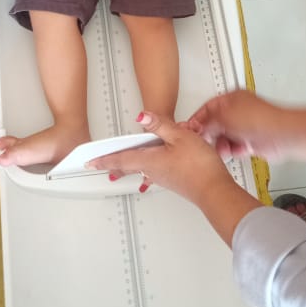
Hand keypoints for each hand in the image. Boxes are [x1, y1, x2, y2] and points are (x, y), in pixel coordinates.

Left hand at [88, 112, 261, 244]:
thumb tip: (142, 116)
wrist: (215, 191)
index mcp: (149, 160)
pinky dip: (147, 168)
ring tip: (120, 169)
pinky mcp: (175, 180)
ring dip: (130, 167)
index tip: (90, 161)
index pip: (120, 158)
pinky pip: (154, 172)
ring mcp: (164, 178)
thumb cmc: (199, 167)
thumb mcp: (180, 136)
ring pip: (141, 169)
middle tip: (100, 166)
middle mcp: (153, 171)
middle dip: (113, 165)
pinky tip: (153, 170)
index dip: (103, 158)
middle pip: (128, 166)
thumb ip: (160, 125)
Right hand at [188, 89, 294, 163]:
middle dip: (209, 134)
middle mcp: (238, 111)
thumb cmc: (261, 119)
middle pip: (215, 124)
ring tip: (222, 147)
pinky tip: (234, 151)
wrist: (282, 135)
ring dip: (221, 144)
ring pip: (223, 137)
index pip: (207, 108)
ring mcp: (244, 126)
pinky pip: (234, 147)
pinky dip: (232, 150)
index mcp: (231, 98)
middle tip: (203, 141)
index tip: (188, 130)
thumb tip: (196, 126)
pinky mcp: (250, 141)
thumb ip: (207, 121)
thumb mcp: (224, 116)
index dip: (197, 119)